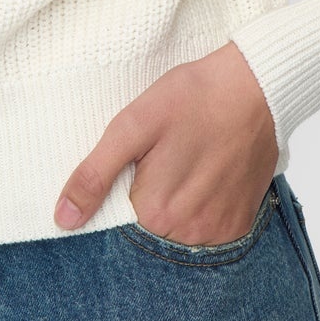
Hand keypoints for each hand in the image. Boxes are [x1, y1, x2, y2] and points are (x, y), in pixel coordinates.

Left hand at [53, 41, 277, 244]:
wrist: (256, 86)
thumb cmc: (193, 97)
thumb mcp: (134, 124)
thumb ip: (96, 173)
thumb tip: (63, 218)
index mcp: (155, 212)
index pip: (117, 226)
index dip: (116, 198)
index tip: (129, 172)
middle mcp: (189, 233)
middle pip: (148, 232)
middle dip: (144, 203)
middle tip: (158, 163)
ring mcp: (219, 233)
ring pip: (177, 234)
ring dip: (173, 209)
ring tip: (181, 166)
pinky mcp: (240, 225)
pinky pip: (207, 233)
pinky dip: (199, 211)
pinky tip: (203, 177)